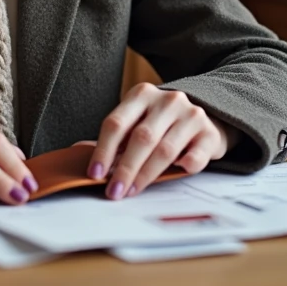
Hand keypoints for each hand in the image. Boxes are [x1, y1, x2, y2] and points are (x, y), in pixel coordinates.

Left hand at [88, 83, 238, 199]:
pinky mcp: (209, 133)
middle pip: (141, 138)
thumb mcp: (137, 121)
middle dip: (125, 168)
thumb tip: (77, 153)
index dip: (103, 150)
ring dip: (146, 174)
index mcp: (142, 94)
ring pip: (165, 149)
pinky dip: (183, 168)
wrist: (208, 117)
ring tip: (133, 190)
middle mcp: (167, 100)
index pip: (117, 123)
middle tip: (114, 191)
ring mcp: (191, 115)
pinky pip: (194, 156)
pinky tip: (175, 173)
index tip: (95, 173)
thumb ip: (115, 137)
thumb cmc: (163, 124)